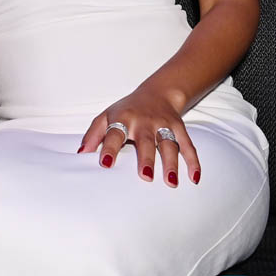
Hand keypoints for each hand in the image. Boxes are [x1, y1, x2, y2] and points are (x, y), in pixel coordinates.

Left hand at [78, 88, 200, 186]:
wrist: (156, 93)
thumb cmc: (125, 110)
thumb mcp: (105, 117)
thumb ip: (93, 135)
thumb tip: (81, 154)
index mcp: (122, 118)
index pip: (114, 133)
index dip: (109, 147)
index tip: (105, 164)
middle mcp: (144, 121)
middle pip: (145, 141)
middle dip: (146, 158)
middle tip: (145, 176)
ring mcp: (164, 125)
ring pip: (169, 144)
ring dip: (171, 163)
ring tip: (171, 182)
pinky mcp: (179, 128)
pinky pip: (188, 145)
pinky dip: (193, 161)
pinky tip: (194, 178)